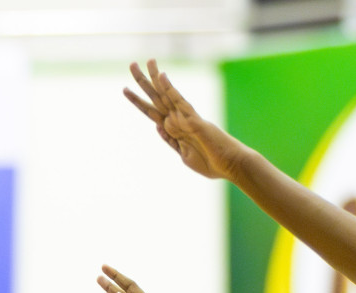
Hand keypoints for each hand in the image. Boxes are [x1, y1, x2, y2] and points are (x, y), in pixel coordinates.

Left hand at [125, 59, 249, 180]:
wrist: (231, 166)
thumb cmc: (211, 163)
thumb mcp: (183, 155)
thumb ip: (170, 141)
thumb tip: (158, 128)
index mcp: (174, 129)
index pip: (151, 111)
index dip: (137, 100)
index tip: (124, 89)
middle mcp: (178, 120)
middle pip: (156, 97)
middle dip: (142, 81)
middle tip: (131, 64)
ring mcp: (185, 119)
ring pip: (165, 95)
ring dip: (154, 79)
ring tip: (144, 62)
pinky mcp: (194, 120)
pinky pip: (180, 102)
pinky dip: (170, 90)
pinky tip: (161, 77)